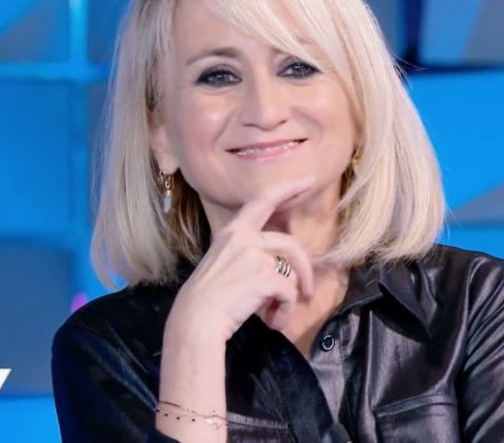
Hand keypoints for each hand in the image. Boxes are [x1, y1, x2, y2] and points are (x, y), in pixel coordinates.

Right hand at [165, 175, 316, 343]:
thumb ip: (247, 255)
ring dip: (289, 298)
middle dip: (305, 269)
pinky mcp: (265, 277)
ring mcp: (255, 256)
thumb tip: (279, 267)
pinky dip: (284, 311)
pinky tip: (272, 321)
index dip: (288, 188)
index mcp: (232, 232)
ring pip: (291, 273)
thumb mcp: (222, 263)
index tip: (308, 181)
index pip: (263, 200)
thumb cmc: (207, 299)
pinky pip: (289, 293)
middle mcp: (244, 238)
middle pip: (290, 243)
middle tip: (309, 291)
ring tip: (275, 316)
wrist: (195, 321)